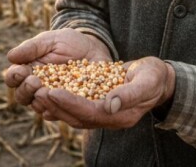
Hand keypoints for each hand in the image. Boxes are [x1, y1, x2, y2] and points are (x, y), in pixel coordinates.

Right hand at [4, 29, 111, 108]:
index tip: (21, 70)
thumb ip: (32, 47)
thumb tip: (10, 57)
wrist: (95, 50)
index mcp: (28, 71)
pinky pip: (59, 114)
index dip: (14, 77)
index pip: (13, 78)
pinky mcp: (68, 107)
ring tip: (46, 91)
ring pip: (38, 107)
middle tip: (34, 81)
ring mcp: (52, 99)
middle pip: (22, 97)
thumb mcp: (52, 40)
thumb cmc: (71, 43)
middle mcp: (37, 88)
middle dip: (25, 90)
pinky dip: (56, 110)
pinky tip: (60, 103)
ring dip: (39, 101)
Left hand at [32, 56, 175, 128]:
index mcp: (122, 116)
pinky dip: (62, 101)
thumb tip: (109, 104)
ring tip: (38, 91)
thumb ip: (130, 93)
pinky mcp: (99, 107)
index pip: (90, 112)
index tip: (52, 92)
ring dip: (55, 105)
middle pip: (78, 117)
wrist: (158, 79)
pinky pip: (76, 108)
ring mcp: (104, 115)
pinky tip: (48, 90)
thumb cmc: (154, 76)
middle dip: (56, 106)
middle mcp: (110, 119)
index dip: (70, 103)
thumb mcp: (147, 81)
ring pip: (74, 115)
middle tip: (37, 92)